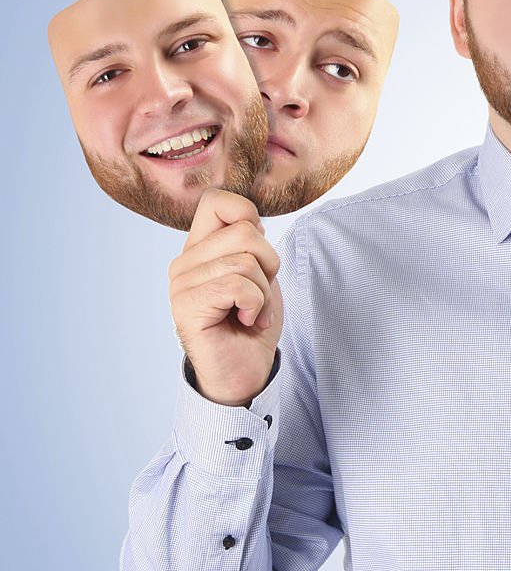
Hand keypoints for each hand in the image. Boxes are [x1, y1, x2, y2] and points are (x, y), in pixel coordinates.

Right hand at [169, 189, 282, 406]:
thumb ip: (250, 243)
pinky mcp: (186, 305)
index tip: (258, 254)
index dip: (249, 216)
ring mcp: (181, 283)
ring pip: (245, 260)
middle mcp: (185, 261)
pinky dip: (256, 304)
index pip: (217, 200)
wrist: (246, 369)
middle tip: (260, 294)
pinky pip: (237, 285)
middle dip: (269, 263)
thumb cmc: (253, 321)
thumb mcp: (259, 273)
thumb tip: (252, 219)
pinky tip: (246, 320)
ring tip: (252, 311)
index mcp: (201, 247)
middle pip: (246, 231)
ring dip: (263, 291)